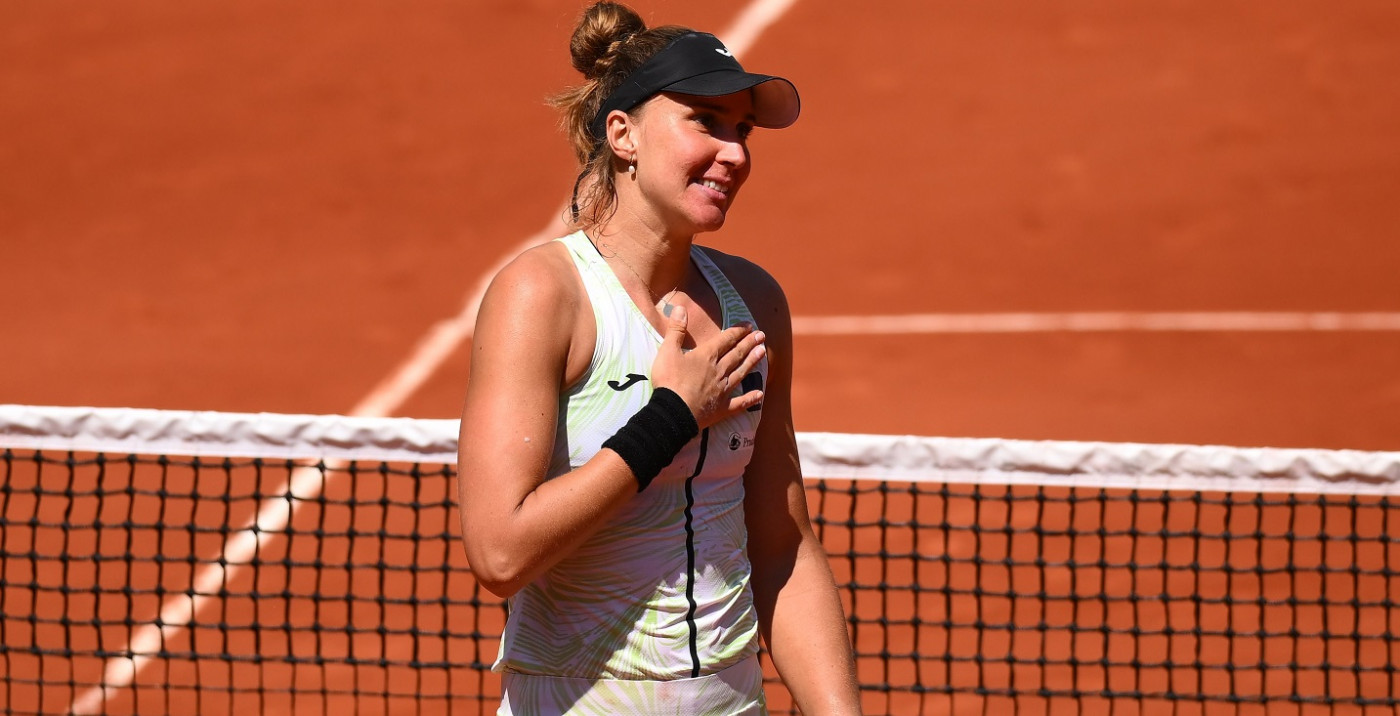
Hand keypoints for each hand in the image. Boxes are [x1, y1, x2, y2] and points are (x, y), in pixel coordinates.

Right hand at [651, 305, 765, 428]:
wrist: (673, 413)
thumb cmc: (669, 381)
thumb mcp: (667, 351)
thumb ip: (676, 330)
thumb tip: (681, 308)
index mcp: (706, 356)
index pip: (725, 340)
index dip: (737, 331)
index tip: (749, 325)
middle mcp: (719, 371)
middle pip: (737, 354)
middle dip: (749, 343)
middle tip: (762, 335)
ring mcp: (722, 390)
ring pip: (741, 373)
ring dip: (752, 362)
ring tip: (763, 352)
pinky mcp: (722, 408)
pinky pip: (739, 403)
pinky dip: (750, 399)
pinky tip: (760, 394)